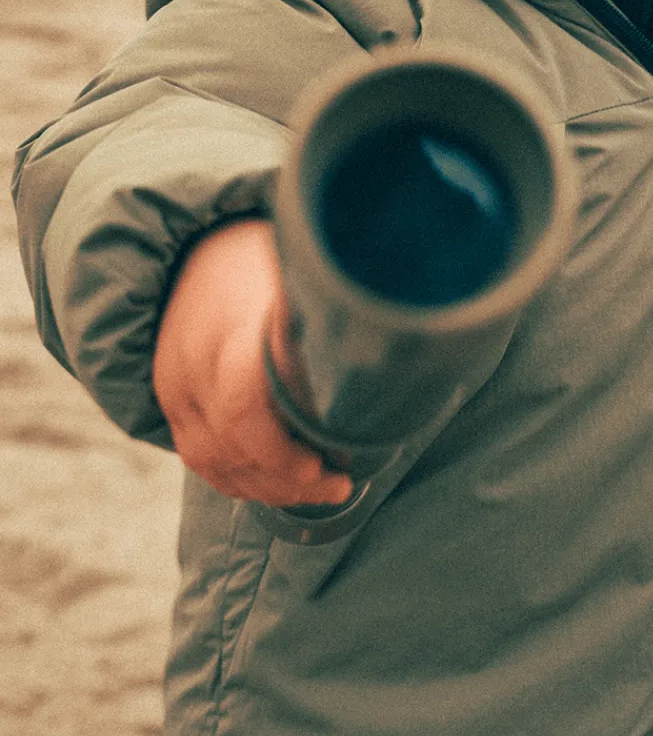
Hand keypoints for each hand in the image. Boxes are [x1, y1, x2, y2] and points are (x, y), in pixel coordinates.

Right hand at [153, 218, 354, 506]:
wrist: (197, 247)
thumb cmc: (266, 264)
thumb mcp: (299, 281)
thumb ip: (330, 322)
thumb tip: (396, 356)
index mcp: (228, 332)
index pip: (241, 407)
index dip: (280, 451)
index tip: (326, 464)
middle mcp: (193, 366)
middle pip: (232, 447)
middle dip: (290, 480)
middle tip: (341, 483)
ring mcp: (176, 387)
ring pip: (215, 463)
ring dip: (270, 487)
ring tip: (322, 488)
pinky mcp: (172, 401)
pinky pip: (200, 459)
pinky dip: (242, 481)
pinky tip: (283, 486)